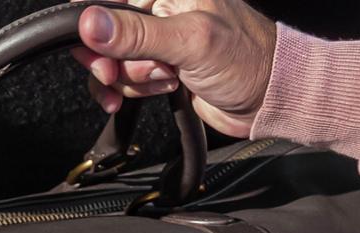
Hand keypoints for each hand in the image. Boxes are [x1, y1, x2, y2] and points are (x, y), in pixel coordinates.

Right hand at [71, 0, 279, 137]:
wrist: (269, 98)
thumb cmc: (248, 59)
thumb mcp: (191, 42)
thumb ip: (138, 34)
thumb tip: (90, 23)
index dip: (93, 22)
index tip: (93, 46)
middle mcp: (159, 8)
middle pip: (103, 30)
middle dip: (112, 58)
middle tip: (119, 73)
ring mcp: (157, 39)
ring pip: (112, 58)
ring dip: (130, 78)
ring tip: (166, 79)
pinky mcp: (157, 66)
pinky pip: (124, 76)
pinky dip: (131, 89)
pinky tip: (157, 91)